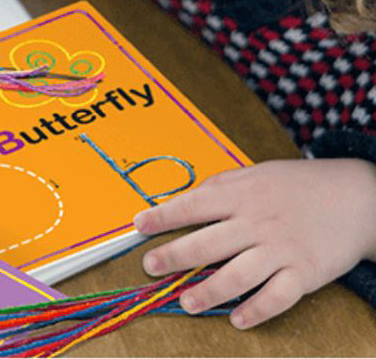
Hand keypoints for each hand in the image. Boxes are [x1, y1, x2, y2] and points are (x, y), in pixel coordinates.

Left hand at [134, 158, 375, 328]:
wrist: (356, 197)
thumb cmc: (297, 185)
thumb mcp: (256, 174)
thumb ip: (221, 187)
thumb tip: (186, 199)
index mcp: (241, 193)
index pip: (194, 205)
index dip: (163, 216)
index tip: (138, 226)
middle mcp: (257, 221)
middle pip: (208, 243)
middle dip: (175, 256)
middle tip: (150, 266)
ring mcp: (281, 248)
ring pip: (238, 274)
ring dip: (208, 290)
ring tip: (185, 301)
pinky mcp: (305, 273)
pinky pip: (277, 296)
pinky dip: (256, 310)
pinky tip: (236, 318)